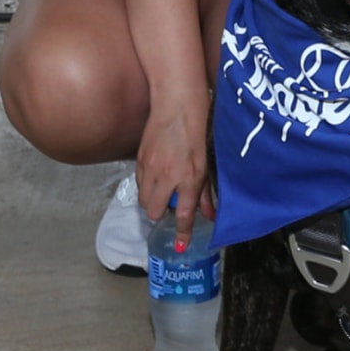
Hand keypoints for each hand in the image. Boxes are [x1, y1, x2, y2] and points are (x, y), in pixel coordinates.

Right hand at [134, 91, 216, 250]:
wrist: (176, 104)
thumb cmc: (197, 131)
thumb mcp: (206, 165)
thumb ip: (206, 193)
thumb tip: (210, 215)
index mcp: (188, 178)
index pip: (183, 215)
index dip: (182, 233)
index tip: (180, 245)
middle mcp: (166, 177)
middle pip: (154, 212)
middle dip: (161, 215)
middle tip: (171, 206)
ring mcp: (150, 168)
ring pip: (143, 199)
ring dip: (152, 201)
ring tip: (164, 190)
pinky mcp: (139, 159)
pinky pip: (139, 183)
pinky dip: (146, 186)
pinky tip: (157, 176)